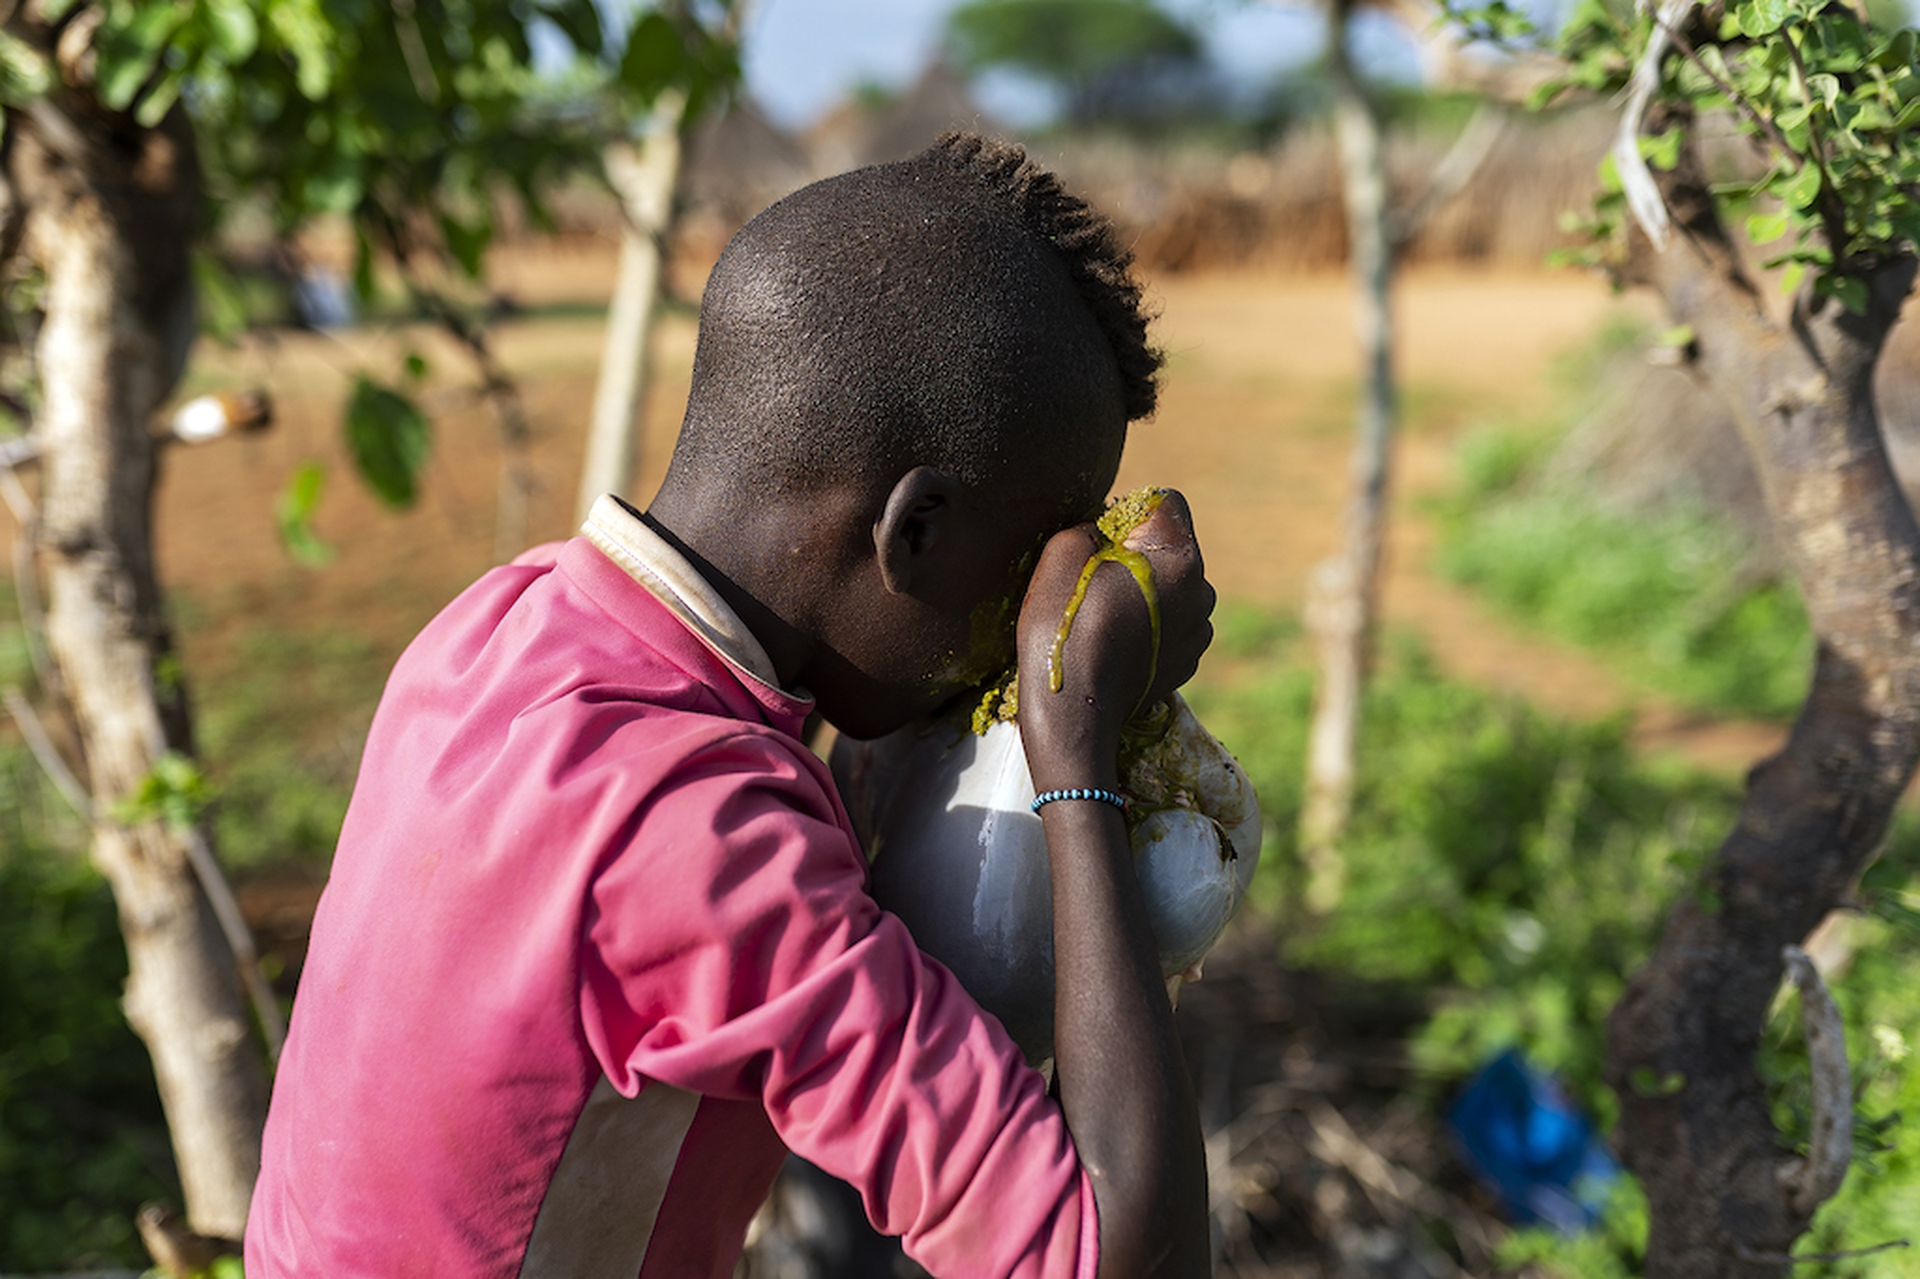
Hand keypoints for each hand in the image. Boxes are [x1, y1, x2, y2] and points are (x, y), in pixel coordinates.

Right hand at [1016, 490, 1214, 789]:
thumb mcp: (1062, 553)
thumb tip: (1104, 535)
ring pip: (1174, 589)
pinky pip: (1172, 626)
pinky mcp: (1188, 663)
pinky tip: (1117, 644)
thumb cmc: (1065, 627)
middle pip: (1172, 549)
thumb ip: (1091, 526)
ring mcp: (1198, 631)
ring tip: (1106, 617)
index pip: (1168, 503)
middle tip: (1098, 581)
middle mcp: (1202, 591)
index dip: (1133, 512)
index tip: (1105, 538)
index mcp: (1181, 557)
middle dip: (1141, 555)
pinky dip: (1150, 627)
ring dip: (1147, 593)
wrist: (1075, 712)